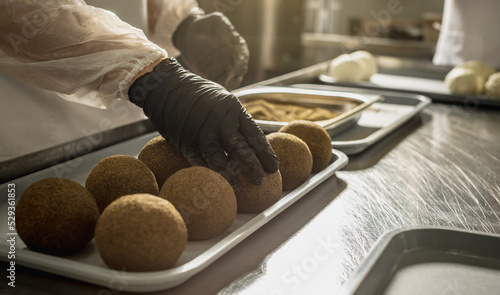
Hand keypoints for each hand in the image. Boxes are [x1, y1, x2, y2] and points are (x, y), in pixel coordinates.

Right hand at [128, 58, 277, 191]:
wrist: (168, 86)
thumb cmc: (199, 95)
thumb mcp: (224, 100)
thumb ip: (236, 120)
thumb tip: (251, 141)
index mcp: (234, 110)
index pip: (254, 135)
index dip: (265, 153)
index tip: (274, 168)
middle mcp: (220, 121)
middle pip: (240, 148)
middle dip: (252, 167)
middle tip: (260, 181)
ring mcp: (202, 131)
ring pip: (219, 158)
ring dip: (229, 175)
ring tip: (238, 189)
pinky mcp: (185, 140)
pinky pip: (197, 160)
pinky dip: (207, 172)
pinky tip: (214, 183)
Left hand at [172, 12, 248, 89]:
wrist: (188, 35)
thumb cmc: (204, 25)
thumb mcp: (216, 21)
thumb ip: (226, 29)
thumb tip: (235, 41)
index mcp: (236, 45)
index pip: (242, 55)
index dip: (242, 63)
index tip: (239, 69)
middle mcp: (232, 58)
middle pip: (239, 70)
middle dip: (237, 77)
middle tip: (233, 82)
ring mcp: (223, 68)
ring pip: (231, 78)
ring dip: (231, 84)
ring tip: (228, 88)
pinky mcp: (212, 75)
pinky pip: (218, 82)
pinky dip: (219, 87)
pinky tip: (218, 90)